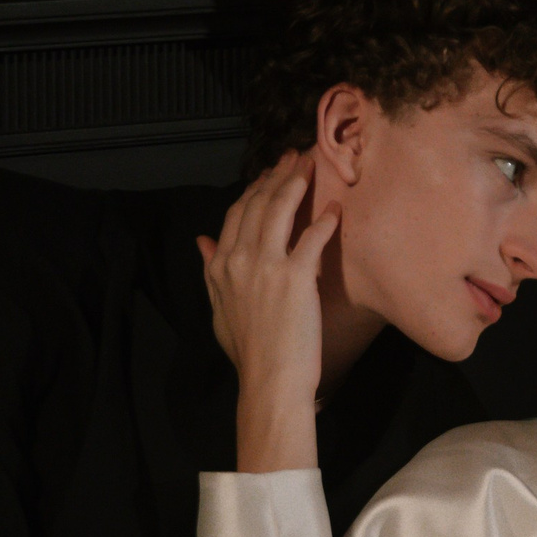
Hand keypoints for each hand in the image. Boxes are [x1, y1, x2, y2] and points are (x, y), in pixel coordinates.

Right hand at [196, 156, 336, 471]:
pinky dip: (324, 220)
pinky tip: (335, 208)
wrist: (269, 379)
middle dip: (276, 176)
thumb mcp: (218, 308)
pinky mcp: (296, 277)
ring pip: (279, 210)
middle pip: (257, 205)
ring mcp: (267, 265)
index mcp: (220, 265)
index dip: (254, 190)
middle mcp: (239, 259)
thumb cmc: (247, 351)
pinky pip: (311, 238)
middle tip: (294, 158)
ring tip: (310, 166)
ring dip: (295, 183)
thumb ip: (210, 270)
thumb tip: (202, 240)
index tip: (268, 174)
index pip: (236, 214)